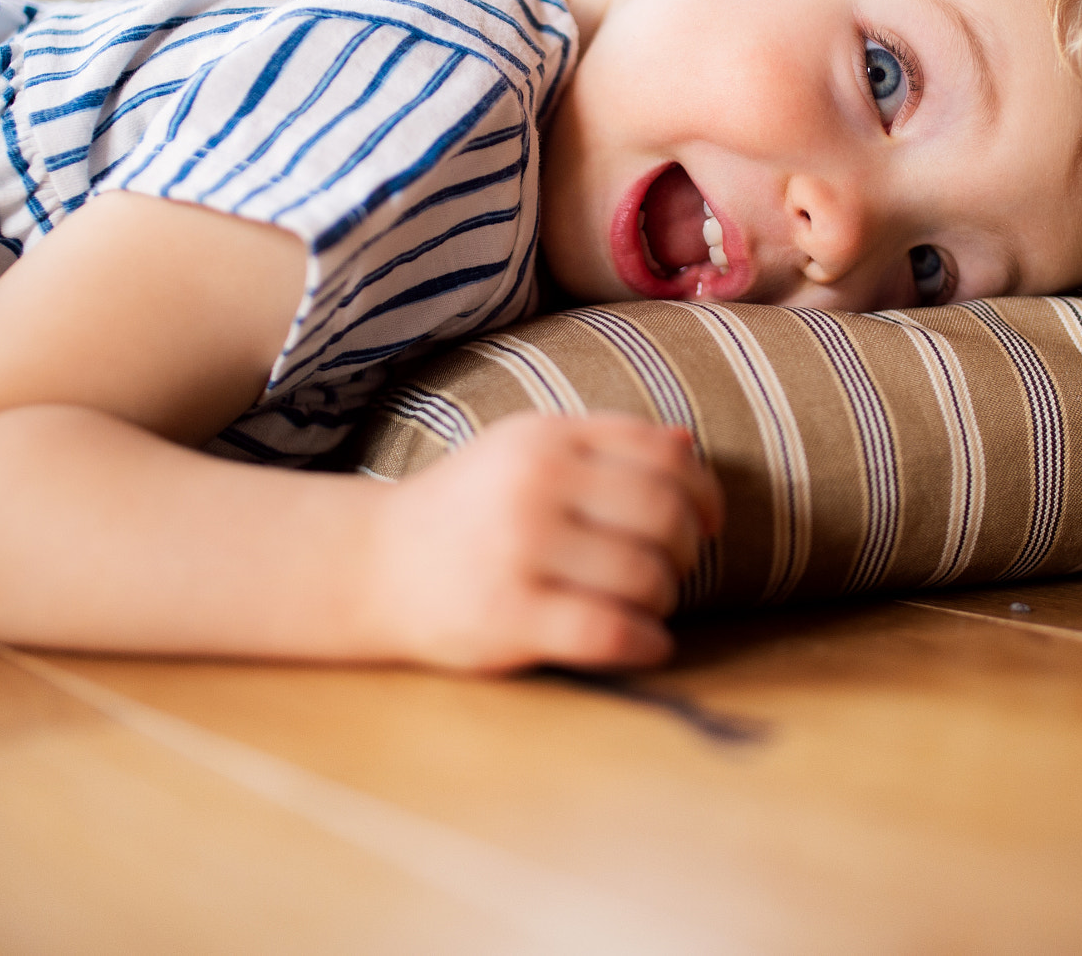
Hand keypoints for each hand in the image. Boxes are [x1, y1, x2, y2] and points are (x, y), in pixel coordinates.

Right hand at [359, 412, 723, 672]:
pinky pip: (609, 631)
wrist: (372, 564)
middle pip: (665, 514)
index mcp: (547, 437)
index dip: (705, 491)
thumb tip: (689, 444)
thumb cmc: (466, 508)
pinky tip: (647, 644)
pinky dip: (646, 642)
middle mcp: (535, 484)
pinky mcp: (508, 615)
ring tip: (646, 605)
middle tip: (673, 569)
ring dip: (665, 598)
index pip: (665, 454)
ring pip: (645, 575)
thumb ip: (605, 444)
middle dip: (689, 549)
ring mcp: (520, 550)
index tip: (709, 520)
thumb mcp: (525, 450)